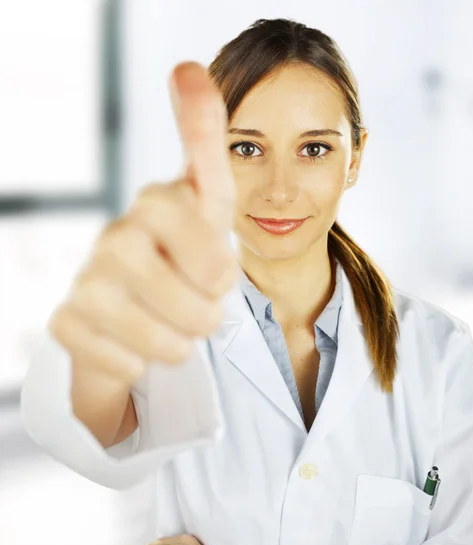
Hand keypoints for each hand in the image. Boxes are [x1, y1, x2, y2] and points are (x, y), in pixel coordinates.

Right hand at [48, 61, 237, 388]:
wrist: (135, 309)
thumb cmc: (181, 255)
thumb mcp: (206, 203)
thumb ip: (202, 140)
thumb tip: (187, 66)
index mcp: (156, 203)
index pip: (211, 241)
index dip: (222, 266)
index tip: (216, 274)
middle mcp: (114, 236)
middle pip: (198, 303)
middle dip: (208, 314)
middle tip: (198, 305)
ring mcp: (85, 282)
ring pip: (168, 343)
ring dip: (181, 343)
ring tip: (172, 326)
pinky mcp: (66, 325)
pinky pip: (129, 365)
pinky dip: (143, 364)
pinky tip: (133, 343)